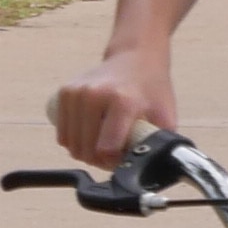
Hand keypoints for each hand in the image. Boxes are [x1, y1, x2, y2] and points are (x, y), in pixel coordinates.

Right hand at [51, 55, 172, 168]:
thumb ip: (162, 144)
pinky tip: (89, 138)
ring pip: (70, 144)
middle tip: (114, 156)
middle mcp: (95, 95)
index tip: (123, 159)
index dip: (113, 163)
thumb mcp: (165, 116)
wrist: (135, 58)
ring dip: (85, 153)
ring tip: (102, 147)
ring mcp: (77, 93)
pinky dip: (73, 142)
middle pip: (86, 149)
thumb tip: (160, 169)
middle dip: (99, 161)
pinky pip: (62, 133)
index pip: (106, 148)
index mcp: (123, 102)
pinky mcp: (65, 92)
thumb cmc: (152, 89)